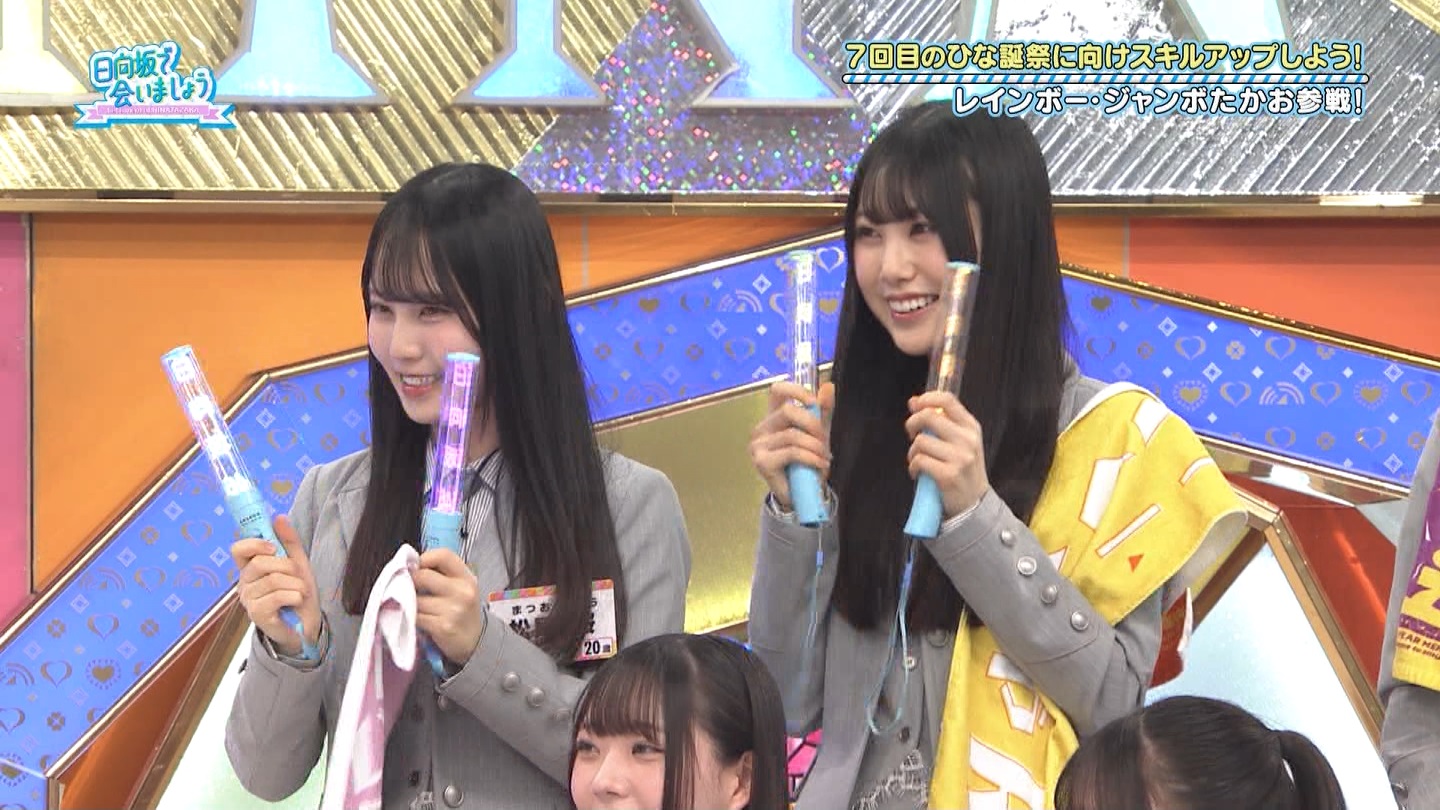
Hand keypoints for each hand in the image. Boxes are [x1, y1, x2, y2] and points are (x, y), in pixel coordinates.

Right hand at [232, 515, 322, 656]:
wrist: (307, 625)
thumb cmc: (298, 593)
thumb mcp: (298, 563)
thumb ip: (288, 541)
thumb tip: (278, 517)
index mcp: (250, 569)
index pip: (238, 549)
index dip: (254, 543)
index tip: (273, 547)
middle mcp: (245, 584)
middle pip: (260, 563)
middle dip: (287, 566)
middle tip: (297, 575)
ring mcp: (249, 600)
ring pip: (273, 579)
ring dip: (295, 583)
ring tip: (300, 591)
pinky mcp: (257, 615)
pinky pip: (277, 596)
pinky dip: (295, 595)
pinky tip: (297, 601)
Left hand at [414, 549, 484, 665]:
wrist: (475, 641)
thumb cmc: (462, 610)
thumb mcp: (461, 587)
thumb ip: (442, 574)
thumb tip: (410, 566)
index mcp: (467, 578)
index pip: (443, 555)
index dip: (424, 558)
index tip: (416, 567)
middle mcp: (462, 592)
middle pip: (423, 576)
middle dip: (410, 581)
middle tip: (410, 588)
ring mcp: (453, 610)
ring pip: (415, 598)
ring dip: (409, 602)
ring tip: (416, 606)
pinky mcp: (442, 627)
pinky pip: (415, 616)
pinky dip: (411, 617)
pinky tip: (418, 619)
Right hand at [749, 381, 834, 509]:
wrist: (799, 494)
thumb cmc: (806, 462)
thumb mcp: (818, 434)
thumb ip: (822, 411)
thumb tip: (829, 386)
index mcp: (773, 417)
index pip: (777, 391)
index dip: (796, 390)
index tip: (813, 402)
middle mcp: (762, 428)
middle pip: (789, 411)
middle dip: (813, 424)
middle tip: (824, 439)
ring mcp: (759, 445)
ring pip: (793, 435)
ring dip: (815, 447)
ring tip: (824, 457)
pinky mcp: (762, 461)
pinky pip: (792, 452)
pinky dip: (811, 458)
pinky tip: (819, 464)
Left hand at [905, 392, 990, 518]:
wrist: (974, 503)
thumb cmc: (962, 470)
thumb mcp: (960, 442)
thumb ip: (940, 422)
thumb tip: (914, 402)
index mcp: (971, 427)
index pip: (947, 400)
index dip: (926, 398)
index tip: (915, 405)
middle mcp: (967, 440)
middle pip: (929, 417)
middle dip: (912, 424)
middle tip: (912, 435)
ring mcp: (959, 458)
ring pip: (920, 441)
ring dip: (912, 452)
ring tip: (919, 461)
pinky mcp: (948, 475)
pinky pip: (919, 461)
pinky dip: (913, 467)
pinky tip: (919, 474)